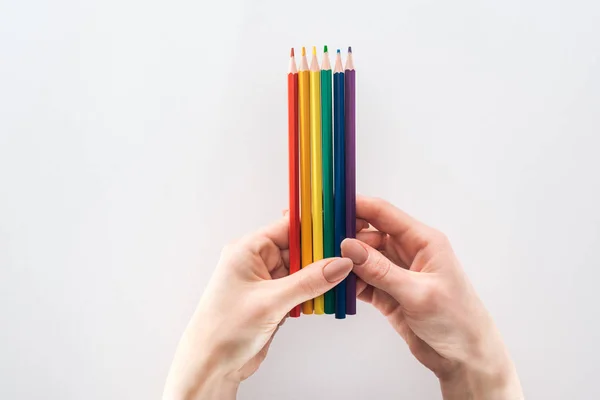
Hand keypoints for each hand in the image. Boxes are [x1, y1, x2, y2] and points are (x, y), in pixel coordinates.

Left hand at [163, 216, 354, 399]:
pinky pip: (300, 289)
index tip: (341, 228)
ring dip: (320, 276)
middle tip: (348, 258)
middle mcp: (256, 262)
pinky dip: (314, 293)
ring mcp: (265, 282)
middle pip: (299, 249)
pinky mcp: (273, 300)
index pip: (288, 227)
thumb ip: (308, 281)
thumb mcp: (270, 301)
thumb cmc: (223, 330)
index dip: (316, 227)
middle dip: (322, 255)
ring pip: (302, 270)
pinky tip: (328, 296)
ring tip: (344, 278)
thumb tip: (338, 265)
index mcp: (247, 250)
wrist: (211, 366)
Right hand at [342, 197, 523, 399]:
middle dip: (345, 237)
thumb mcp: (417, 293)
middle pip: (368, 234)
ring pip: (361, 258)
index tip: (331, 206)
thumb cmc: (457, 320)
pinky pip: (361, 280)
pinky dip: (348, 283)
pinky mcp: (387, 293)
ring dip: (344, 262)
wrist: (465, 358)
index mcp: (423, 241)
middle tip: (321, 245)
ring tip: (325, 268)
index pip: (384, 214)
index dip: (357, 206)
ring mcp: (396, 273)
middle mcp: (408, 252)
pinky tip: (336, 286)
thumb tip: (349, 246)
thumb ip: (381, 270)